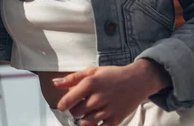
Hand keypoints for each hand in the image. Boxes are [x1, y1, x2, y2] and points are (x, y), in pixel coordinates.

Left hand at [53, 59, 169, 125]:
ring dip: (84, 118)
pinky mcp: (115, 120)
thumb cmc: (113, 75)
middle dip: (76, 109)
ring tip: (91, 109)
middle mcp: (98, 98)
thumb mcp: (93, 72)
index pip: (68, 100)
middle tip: (82, 103)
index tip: (63, 105)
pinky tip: (97, 117)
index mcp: (90, 83)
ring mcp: (107, 110)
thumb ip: (72, 78)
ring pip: (85, 122)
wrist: (137, 81)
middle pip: (75, 112)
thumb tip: (55, 83)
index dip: (63, 105)